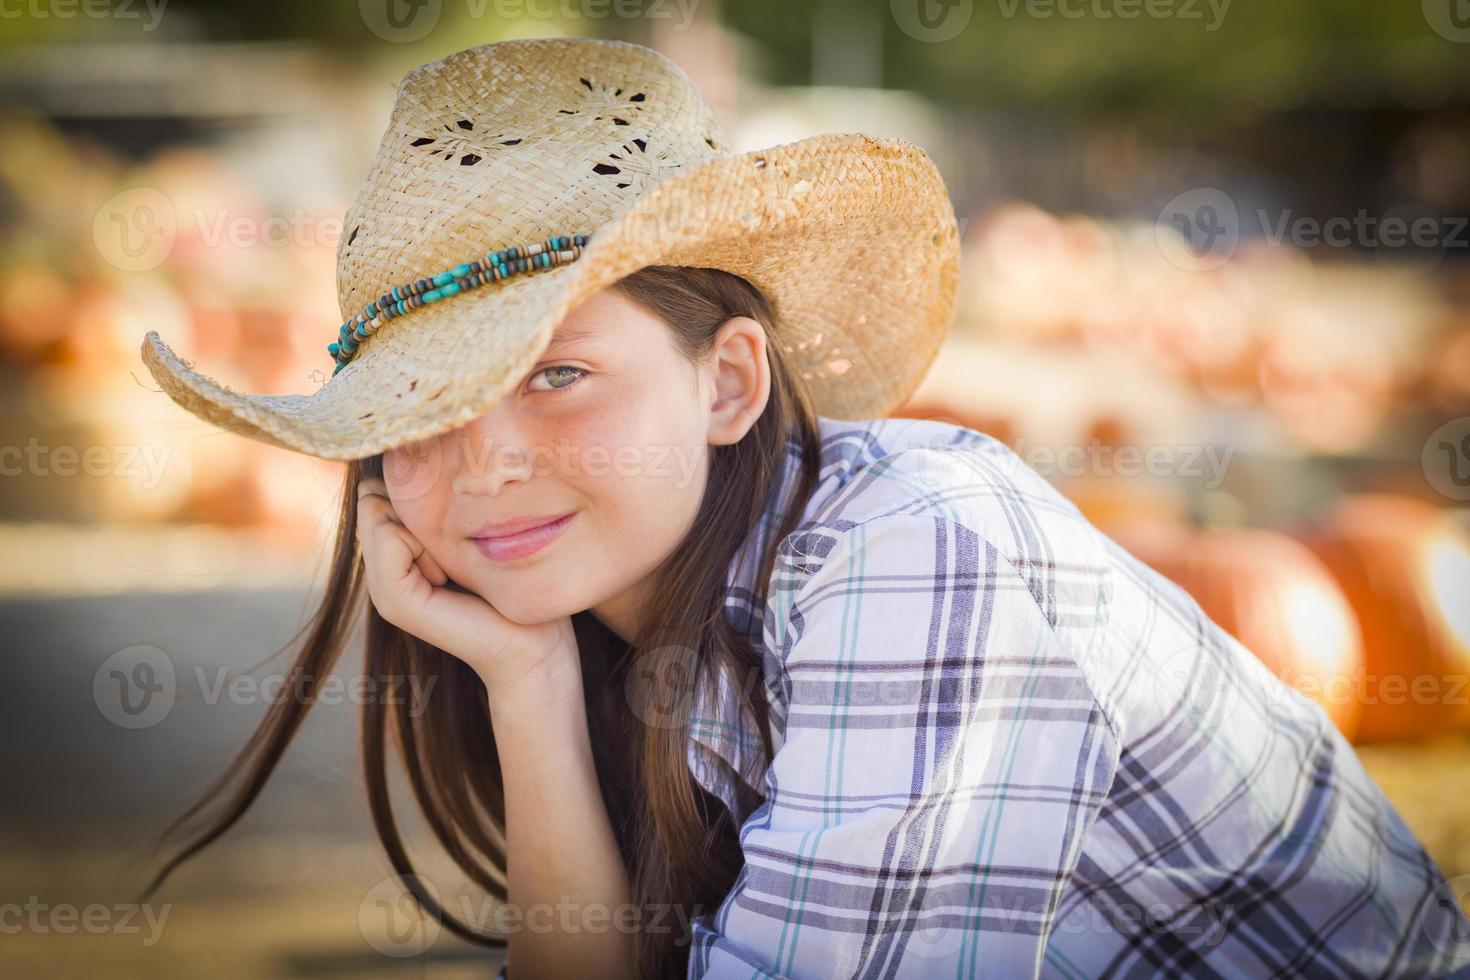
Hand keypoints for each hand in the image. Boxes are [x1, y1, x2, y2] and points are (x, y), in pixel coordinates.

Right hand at [354, 476, 579, 696]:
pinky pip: (390, 535)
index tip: (461, 532)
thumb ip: (437, 504)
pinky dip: (423, 543)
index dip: (421, 493)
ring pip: (378, 511)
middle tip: (457, 551)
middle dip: (419, 507)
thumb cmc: (519, 583)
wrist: (537, 645)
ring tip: (454, 566)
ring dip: (425, 525)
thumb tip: (409, 460)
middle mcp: (383, 573)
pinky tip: (448, 575)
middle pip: (375, 497)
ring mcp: (383, 590)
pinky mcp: (395, 601)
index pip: (380, 488)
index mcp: (399, 556)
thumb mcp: (472, 531)